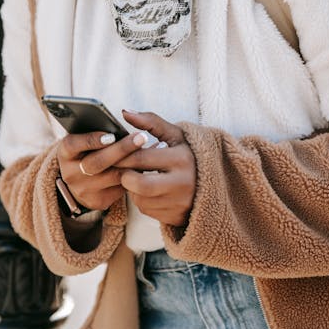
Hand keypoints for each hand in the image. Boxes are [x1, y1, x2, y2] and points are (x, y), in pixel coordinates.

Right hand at [57, 129, 149, 211]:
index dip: (92, 140)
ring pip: (112, 177)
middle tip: (141, 137)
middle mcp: (70, 173)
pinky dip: (134, 176)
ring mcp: (82, 189)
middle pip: (96, 162)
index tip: (111, 135)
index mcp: (66, 152)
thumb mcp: (88, 134)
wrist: (83, 178)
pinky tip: (148, 166)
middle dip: (121, 149)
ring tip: (150, 150)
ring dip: (132, 163)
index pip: (74, 144)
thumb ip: (103, 125)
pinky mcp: (97, 201)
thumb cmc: (92, 148)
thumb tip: (128, 113)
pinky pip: (120, 189)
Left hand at [117, 110, 196, 226]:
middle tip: (124, 169)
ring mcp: (180, 203)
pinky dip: (143, 200)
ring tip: (139, 177)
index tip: (116, 153)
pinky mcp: (175, 217)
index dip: (123, 156)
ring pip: (140, 200)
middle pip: (139, 184)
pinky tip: (150, 191)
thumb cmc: (188, 154)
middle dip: (126, 176)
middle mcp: (182, 183)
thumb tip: (124, 112)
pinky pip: (147, 210)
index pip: (141, 158)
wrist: (213, 183)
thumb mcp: (175, 135)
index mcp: (182, 158)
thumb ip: (150, 122)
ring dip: (133, 189)